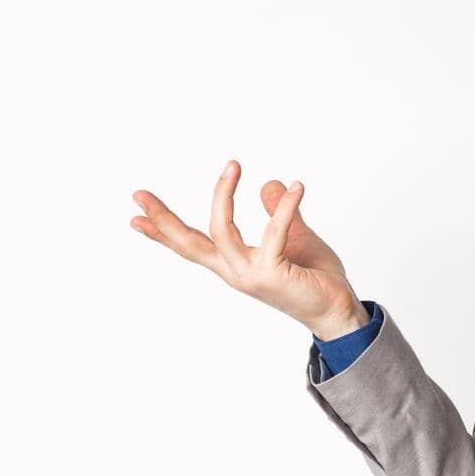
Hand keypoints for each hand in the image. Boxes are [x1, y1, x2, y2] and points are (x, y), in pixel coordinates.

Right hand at [130, 159, 368, 336]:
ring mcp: (250, 275)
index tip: (135, 217)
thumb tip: (270, 183)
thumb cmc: (316, 278)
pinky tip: (298, 188)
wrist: (338, 310)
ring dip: (223, 194)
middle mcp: (235, 272)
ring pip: (221, 231)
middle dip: (163, 219)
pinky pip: (274, 232)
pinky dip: (285, 207)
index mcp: (235, 265)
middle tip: (138, 194)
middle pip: (189, 243)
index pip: (193, 246)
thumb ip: (280, 213)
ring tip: (232, 165)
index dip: (163, 232)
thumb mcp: (295, 238)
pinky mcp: (271, 275)